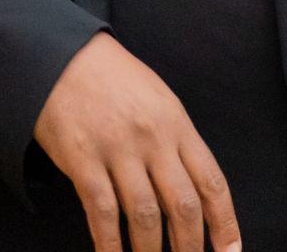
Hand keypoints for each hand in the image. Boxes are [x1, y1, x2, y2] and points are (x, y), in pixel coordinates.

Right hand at [32, 31, 242, 251]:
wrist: (61, 54)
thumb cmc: (113, 78)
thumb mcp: (158, 99)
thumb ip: (177, 141)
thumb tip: (194, 192)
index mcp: (177, 123)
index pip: (211, 182)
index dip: (225, 223)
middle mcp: (152, 138)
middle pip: (182, 206)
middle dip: (190, 247)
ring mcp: (117, 149)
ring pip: (145, 216)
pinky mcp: (82, 158)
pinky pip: (102, 212)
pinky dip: (110, 244)